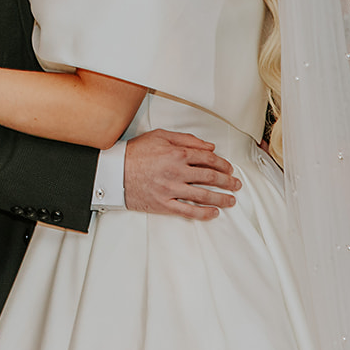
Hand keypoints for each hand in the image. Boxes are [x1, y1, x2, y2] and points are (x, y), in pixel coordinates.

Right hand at [123, 128, 240, 219]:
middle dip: (227, 181)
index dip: (223, 164)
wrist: (113, 172)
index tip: (229, 168)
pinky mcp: (163, 204)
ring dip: (221, 198)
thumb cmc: (134, 153)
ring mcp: (171, 190)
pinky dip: (203, 213)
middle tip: (236, 184)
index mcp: (177, 154)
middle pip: (210, 177)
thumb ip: (186, 139)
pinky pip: (188, 211)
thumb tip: (208, 146)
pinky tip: (213, 213)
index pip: (208, 159)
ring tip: (231, 200)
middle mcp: (177, 172)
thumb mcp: (160, 136)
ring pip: (203, 195)